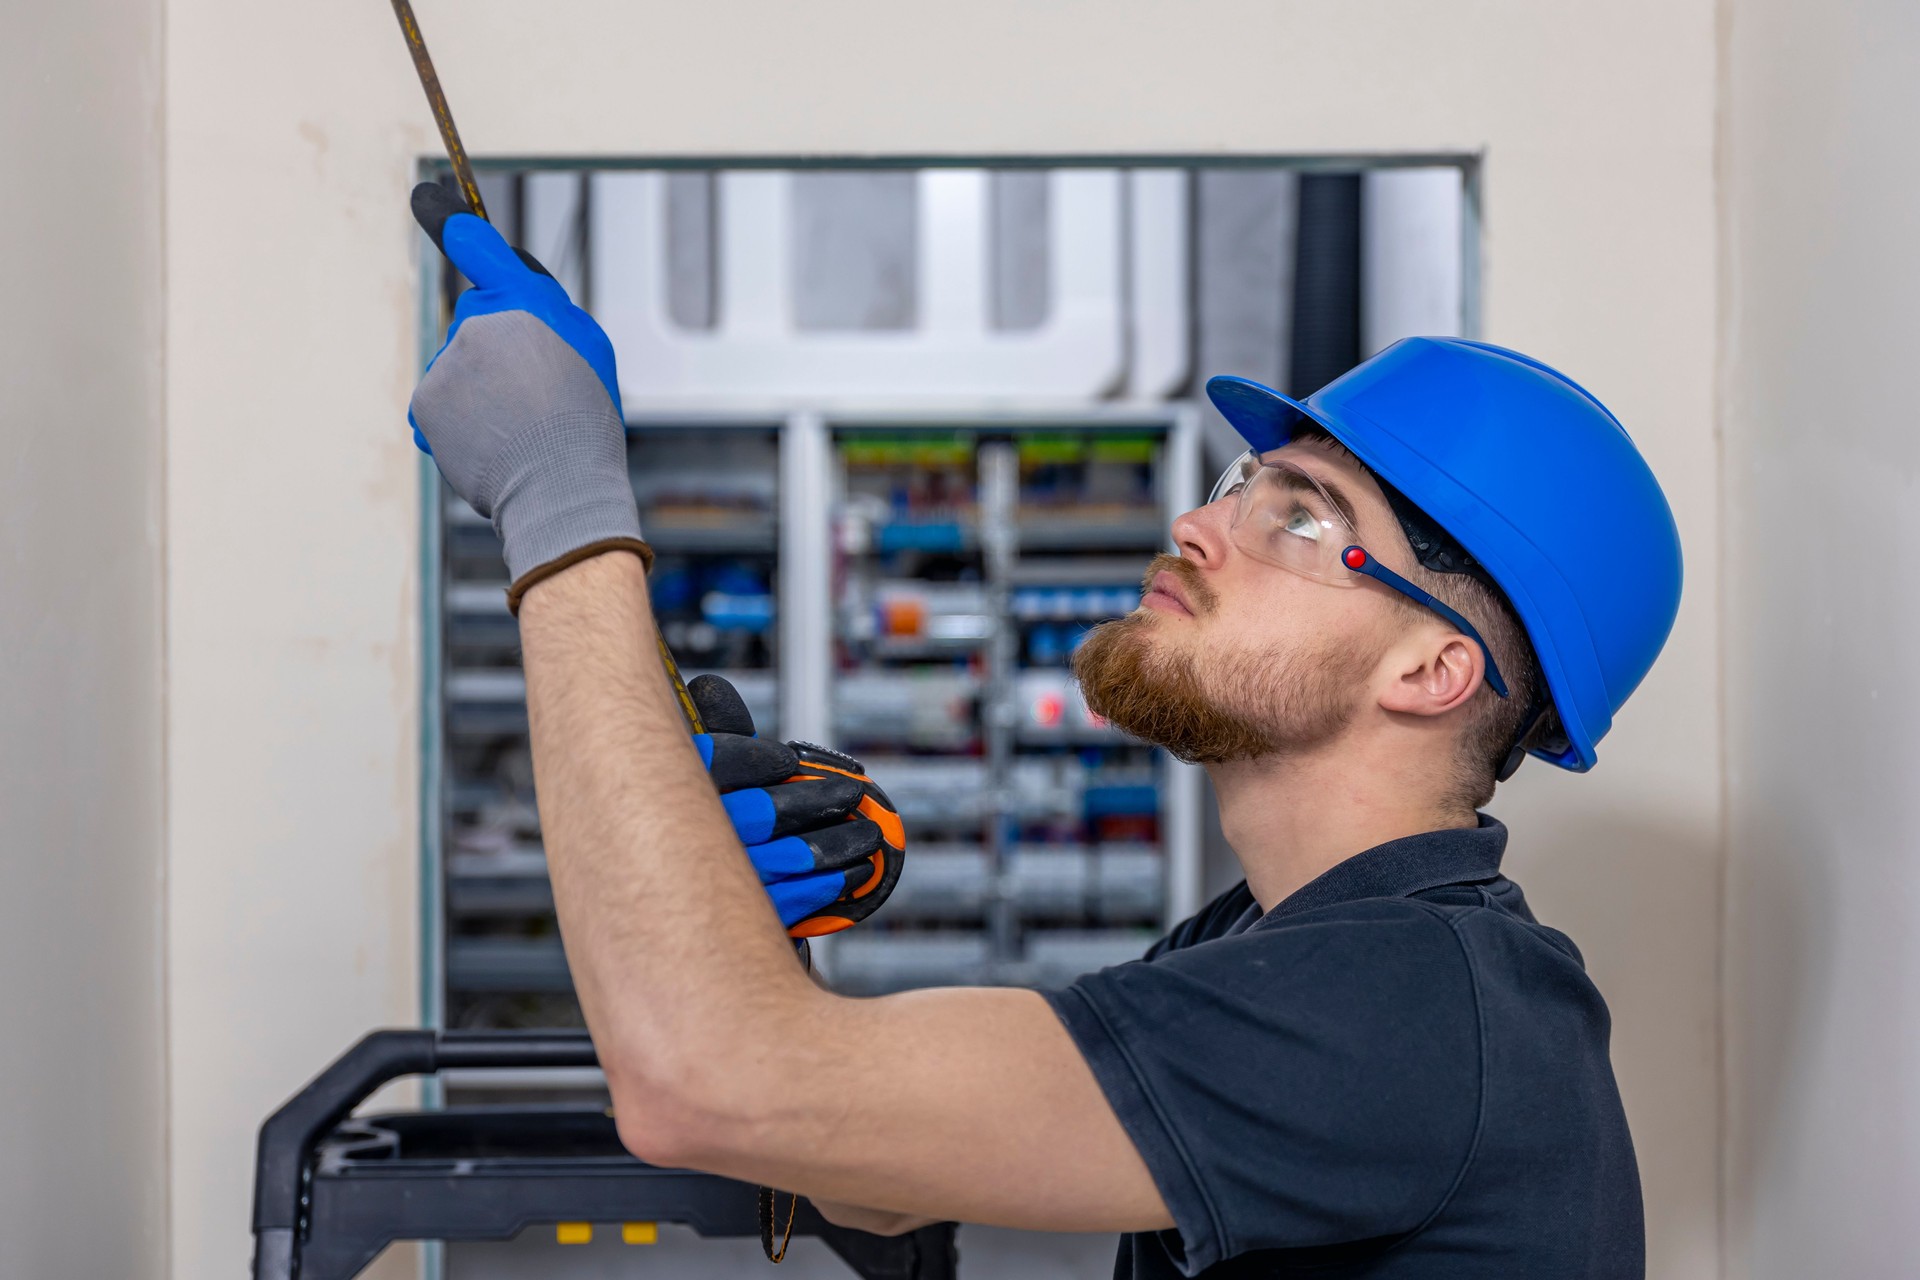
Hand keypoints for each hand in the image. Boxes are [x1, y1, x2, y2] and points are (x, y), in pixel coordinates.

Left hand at [407, 182, 648, 608]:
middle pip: (477, 324)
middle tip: (535, 396)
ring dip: (479, 393)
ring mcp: (446, 364)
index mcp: (523, 302)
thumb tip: (507, 303)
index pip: (480, 248)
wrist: (557, 489)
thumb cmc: (583, 421)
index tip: (429, 197)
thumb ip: (545, 313)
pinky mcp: (425, 403)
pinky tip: (489, 444)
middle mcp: (477, 322)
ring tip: (517, 430)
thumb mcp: (587, 349)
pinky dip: (458, 423)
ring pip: (458, 368)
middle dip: (497, 351)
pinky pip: (440, 404)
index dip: (456, 225)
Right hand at [689, 675, 903, 934]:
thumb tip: (711, 688)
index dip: (756, 760)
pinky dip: (826, 888)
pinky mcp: (737, 922)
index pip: (713, 766)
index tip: (791, 761)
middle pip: (760, 816)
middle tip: (856, 793)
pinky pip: (788, 907)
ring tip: (870, 834)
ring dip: (835, 846)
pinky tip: (856, 875)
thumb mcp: (697, 774)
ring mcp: (713, 887)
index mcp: (675, 796)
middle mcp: (687, 842)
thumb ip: (713, 732)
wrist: (677, 909)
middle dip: (816, 801)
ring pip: (783, 862)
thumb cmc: (699, 821)